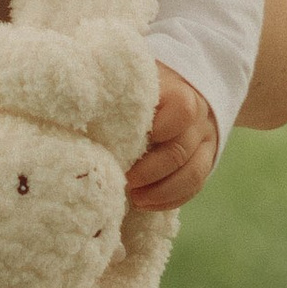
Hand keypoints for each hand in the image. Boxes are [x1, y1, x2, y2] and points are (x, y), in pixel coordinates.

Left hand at [126, 69, 218, 210]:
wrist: (174, 93)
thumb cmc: (140, 91)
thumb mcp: (130, 83)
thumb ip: (114, 89)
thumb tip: (82, 99)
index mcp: (180, 94)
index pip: (181, 111)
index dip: (160, 130)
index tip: (130, 144)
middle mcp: (197, 119)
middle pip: (180, 150)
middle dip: (150, 172)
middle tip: (125, 180)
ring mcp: (204, 143)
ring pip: (192, 174)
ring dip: (161, 192)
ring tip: (134, 199)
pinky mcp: (204, 163)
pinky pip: (194, 186)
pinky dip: (171, 200)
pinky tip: (147, 204)